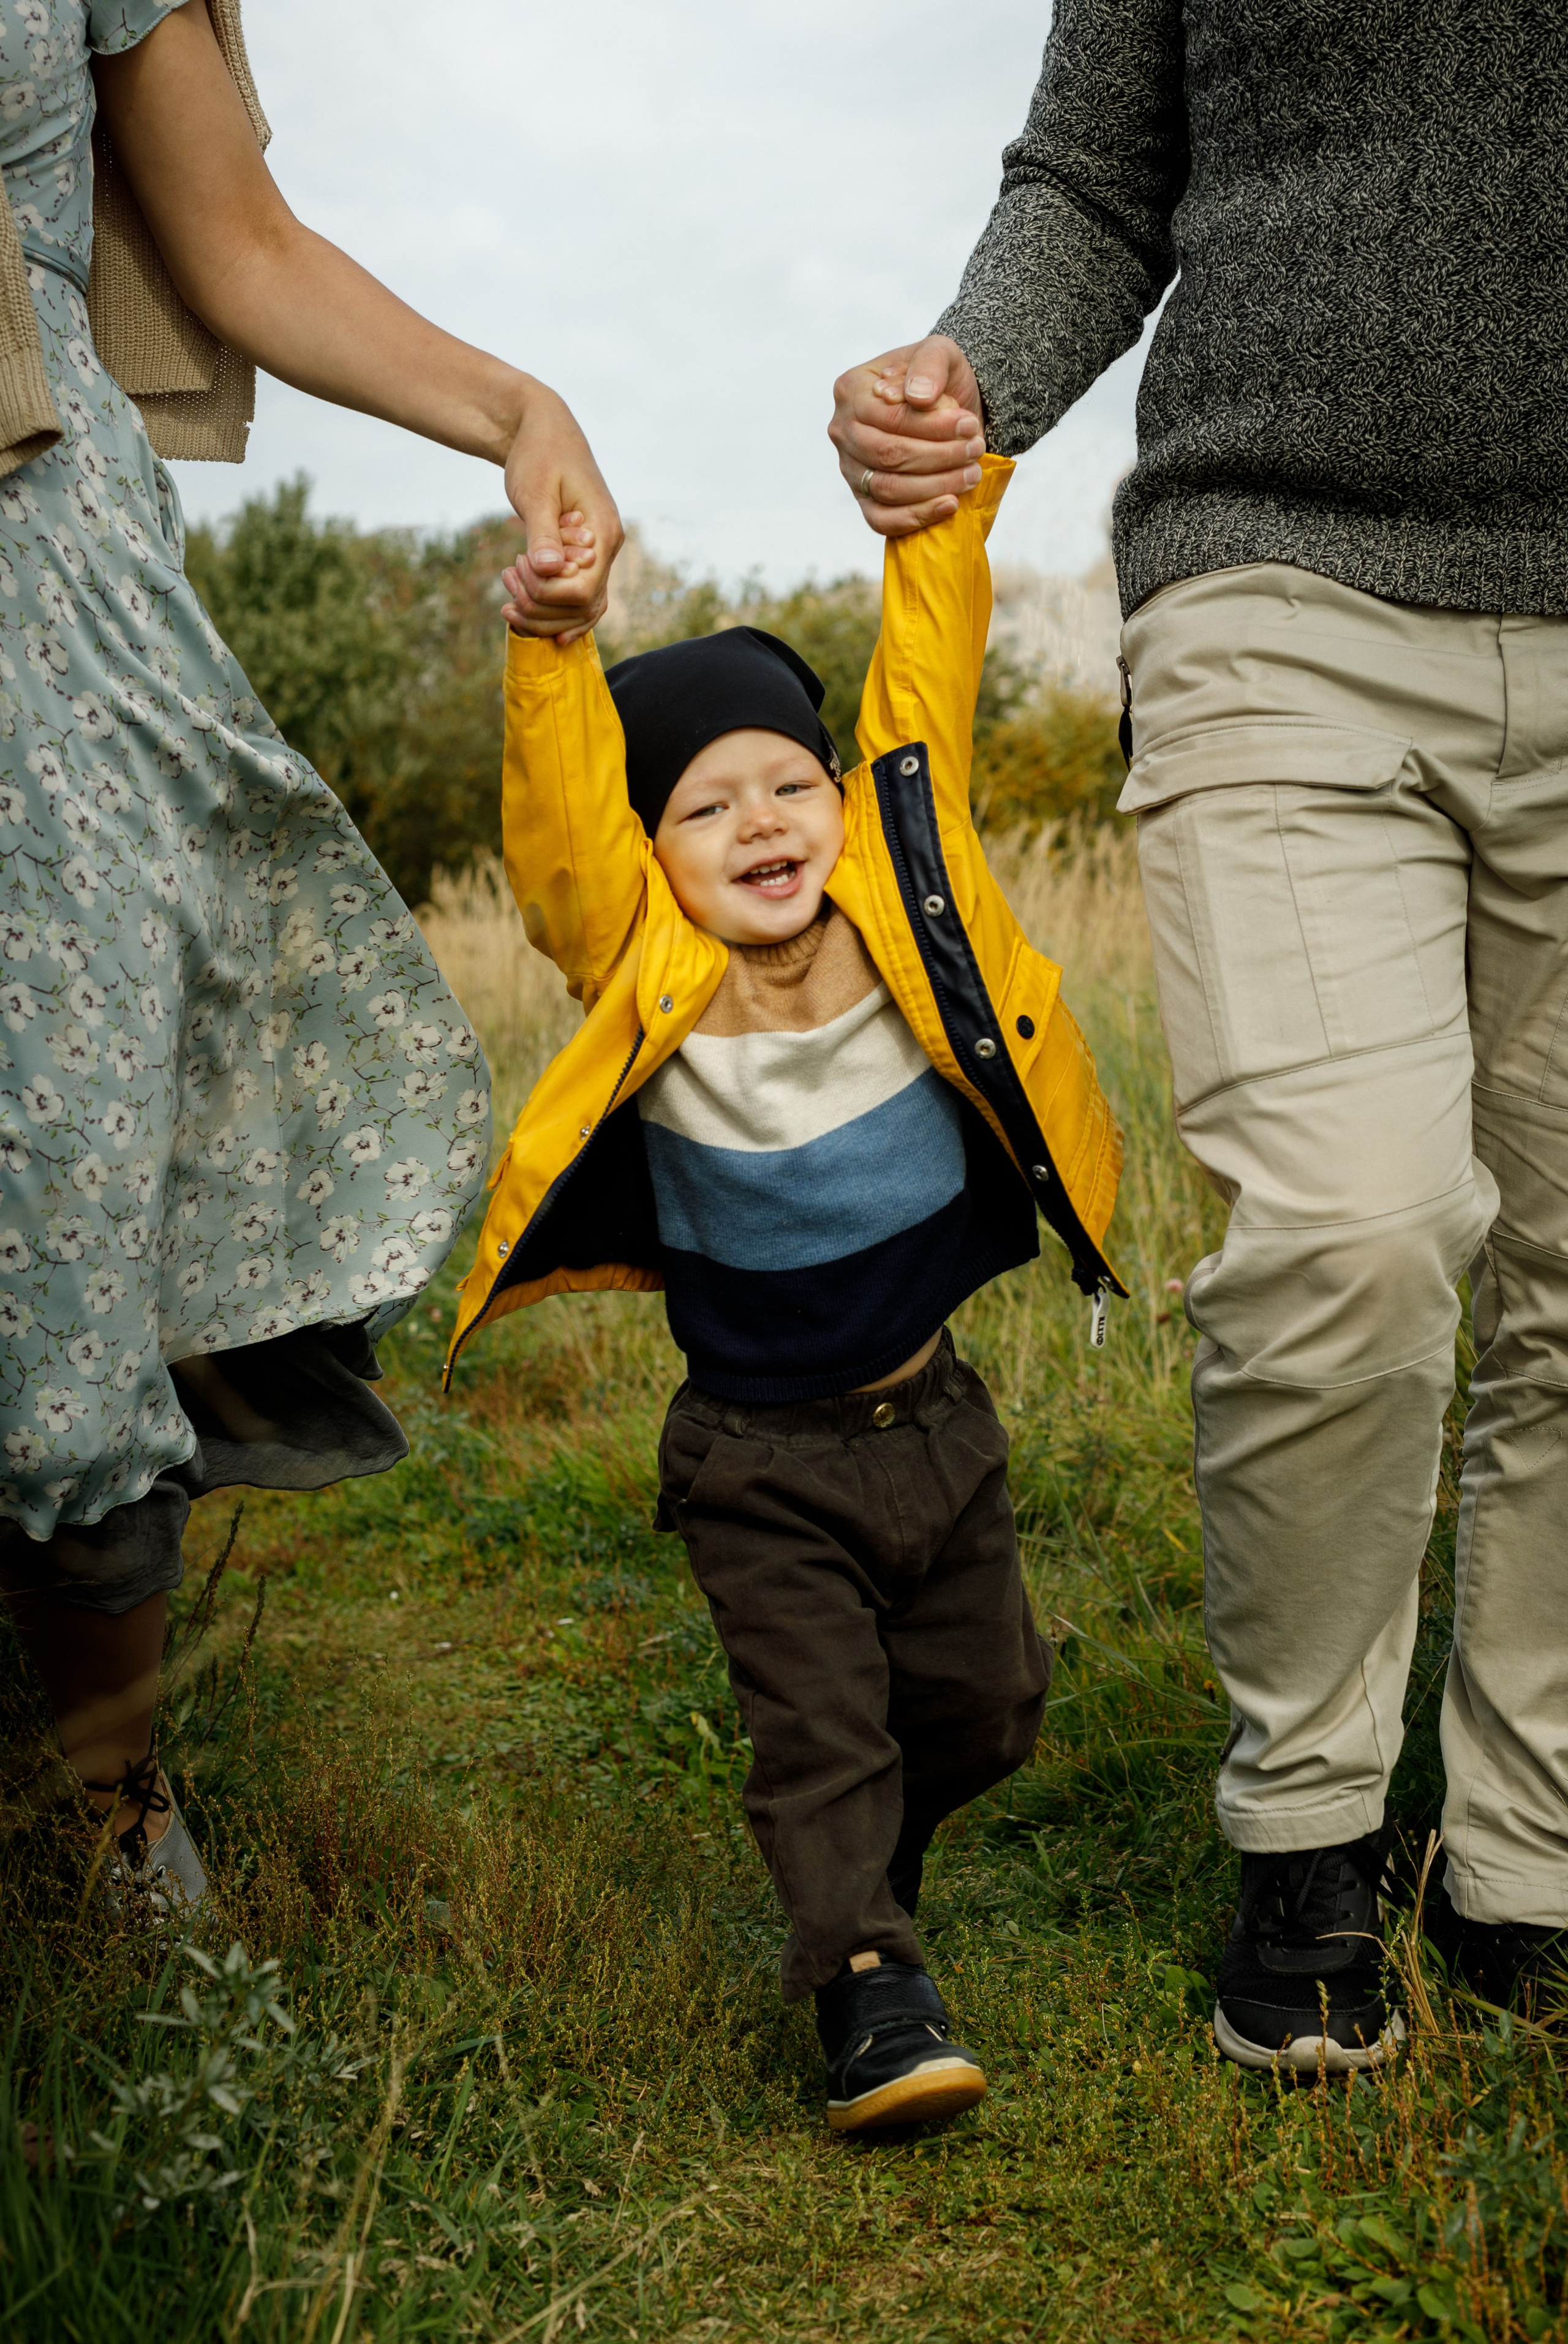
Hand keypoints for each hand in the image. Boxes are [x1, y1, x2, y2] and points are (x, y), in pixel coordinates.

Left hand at [500, 381, 624, 642]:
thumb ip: (543, 533)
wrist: (544, 431)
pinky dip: (552, 609)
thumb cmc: (539, 454)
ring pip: (582, 609)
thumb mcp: (535, 492)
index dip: (546, 593)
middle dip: (541, 607)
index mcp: (604, 531)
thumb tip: (549, 571)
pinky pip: (577, 597)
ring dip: (543, 613)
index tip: (515, 567)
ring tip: (507, 592)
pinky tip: (523, 608)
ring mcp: (599, 555)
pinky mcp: (585, 556)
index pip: (582, 590)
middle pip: (583, 607)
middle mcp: (608, 548)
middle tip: (506, 580)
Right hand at [829, 334, 985, 536]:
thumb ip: (928, 365)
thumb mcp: (939, 353)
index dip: (932, 427)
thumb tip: (917, 397)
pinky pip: (882, 520)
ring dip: (936, 486)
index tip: (970, 425)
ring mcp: (850, 469)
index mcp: (851, 390)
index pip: (890, 419)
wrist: (944, 404)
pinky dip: (917, 517)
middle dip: (939, 457)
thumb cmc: (936, 377)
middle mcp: (842, 431)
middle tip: (975, 450)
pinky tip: (950, 504)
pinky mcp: (864, 499)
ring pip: (889, 490)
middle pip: (888, 456)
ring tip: (971, 473)